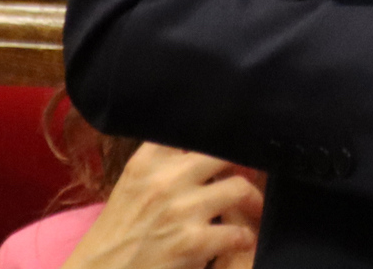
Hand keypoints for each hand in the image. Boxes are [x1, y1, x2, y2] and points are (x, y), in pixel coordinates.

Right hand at [62, 143, 263, 268]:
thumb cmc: (119, 235)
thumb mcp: (133, 186)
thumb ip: (163, 164)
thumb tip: (204, 148)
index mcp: (146, 162)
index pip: (190, 129)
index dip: (218, 133)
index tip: (234, 139)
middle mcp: (164, 179)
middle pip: (224, 153)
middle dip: (244, 165)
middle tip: (253, 175)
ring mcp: (180, 209)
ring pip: (239, 188)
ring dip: (252, 201)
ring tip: (254, 209)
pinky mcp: (192, 242)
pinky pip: (238, 232)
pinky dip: (244, 237)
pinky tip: (242, 241)